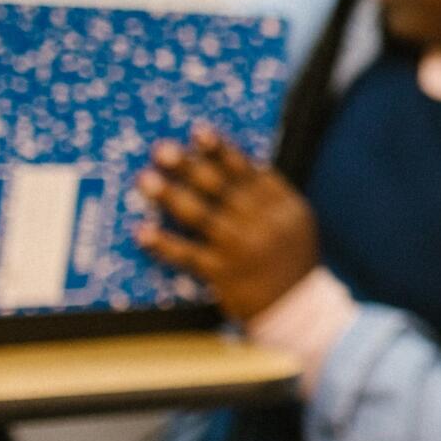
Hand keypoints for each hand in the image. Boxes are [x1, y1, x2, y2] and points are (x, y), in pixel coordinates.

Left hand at [133, 127, 319, 321]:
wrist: (298, 307)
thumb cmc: (292, 259)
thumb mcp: (295, 221)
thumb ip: (272, 194)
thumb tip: (242, 161)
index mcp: (283, 206)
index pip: (248, 171)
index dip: (222, 150)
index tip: (198, 133)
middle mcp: (263, 223)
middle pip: (220, 187)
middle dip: (189, 166)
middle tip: (162, 150)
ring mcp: (242, 248)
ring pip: (200, 215)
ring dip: (170, 196)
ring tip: (146, 180)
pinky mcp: (224, 273)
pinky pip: (187, 254)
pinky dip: (163, 243)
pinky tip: (143, 231)